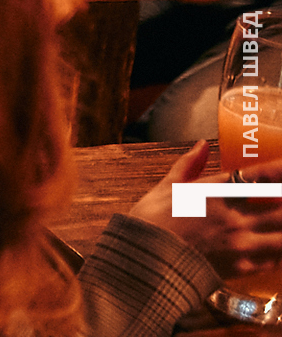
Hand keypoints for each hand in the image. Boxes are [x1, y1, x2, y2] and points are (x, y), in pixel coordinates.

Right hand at [129, 142, 281, 277]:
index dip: (280, 170)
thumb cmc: (151, 221)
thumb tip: (201, 145)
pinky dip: (279, 254)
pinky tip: (279, 250)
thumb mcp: (166, 186)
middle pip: (281, 208)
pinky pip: (273, 262)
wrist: (144, 260)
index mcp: (216, 193)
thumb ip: (188, 165)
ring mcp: (240, 243)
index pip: (260, 177)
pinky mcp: (241, 267)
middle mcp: (234, 216)